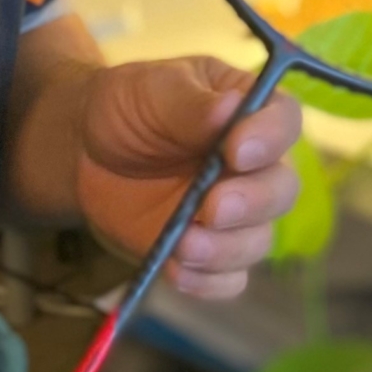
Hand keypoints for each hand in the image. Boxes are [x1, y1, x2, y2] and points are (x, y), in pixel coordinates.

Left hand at [72, 57, 300, 300]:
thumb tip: (231, 106)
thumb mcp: (152, 90)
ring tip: (184, 245)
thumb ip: (191, 104)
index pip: (284, 121)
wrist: (86, 151)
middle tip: (213, 207)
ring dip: (225, 249)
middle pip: (281, 189)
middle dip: (252, 203)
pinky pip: (228, 279)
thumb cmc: (129, 107)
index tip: (237, 151)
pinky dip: (207, 281)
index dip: (270, 138)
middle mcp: (255, 166)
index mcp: (251, 112)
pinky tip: (177, 271)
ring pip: (258, 241)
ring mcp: (236, 213)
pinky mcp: (211, 251)